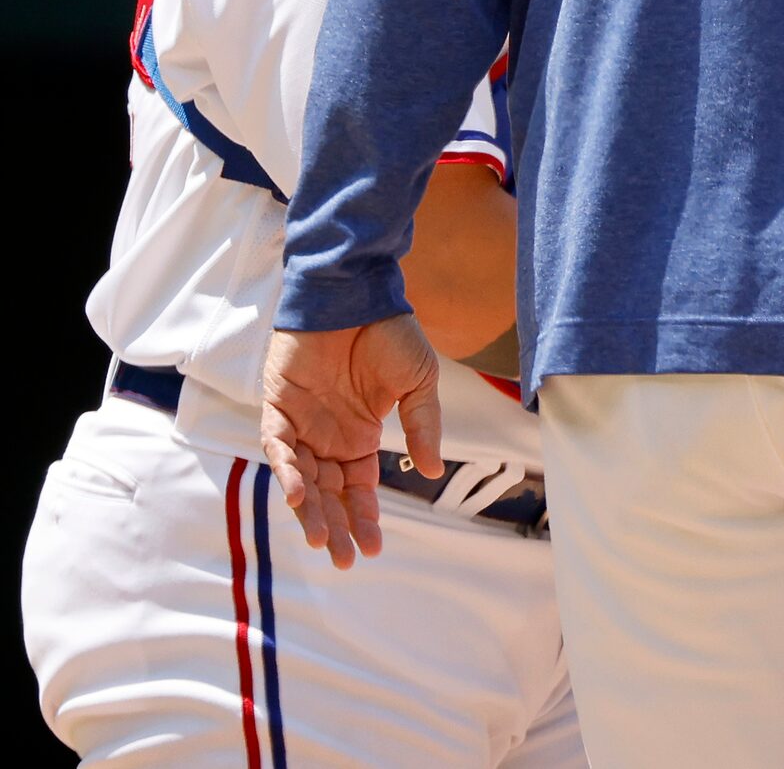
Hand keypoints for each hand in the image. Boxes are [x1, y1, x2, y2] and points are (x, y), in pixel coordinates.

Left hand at [259, 316, 441, 568]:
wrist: (357, 296)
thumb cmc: (390, 335)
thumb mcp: (419, 384)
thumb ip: (423, 427)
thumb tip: (433, 471)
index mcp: (360, 437)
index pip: (359, 489)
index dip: (364, 518)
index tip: (372, 548)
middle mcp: (328, 438)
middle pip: (329, 494)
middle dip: (336, 527)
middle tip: (343, 560)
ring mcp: (302, 424)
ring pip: (302, 479)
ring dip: (309, 510)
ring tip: (321, 539)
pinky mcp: (278, 407)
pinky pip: (278, 446)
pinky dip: (287, 470)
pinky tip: (300, 493)